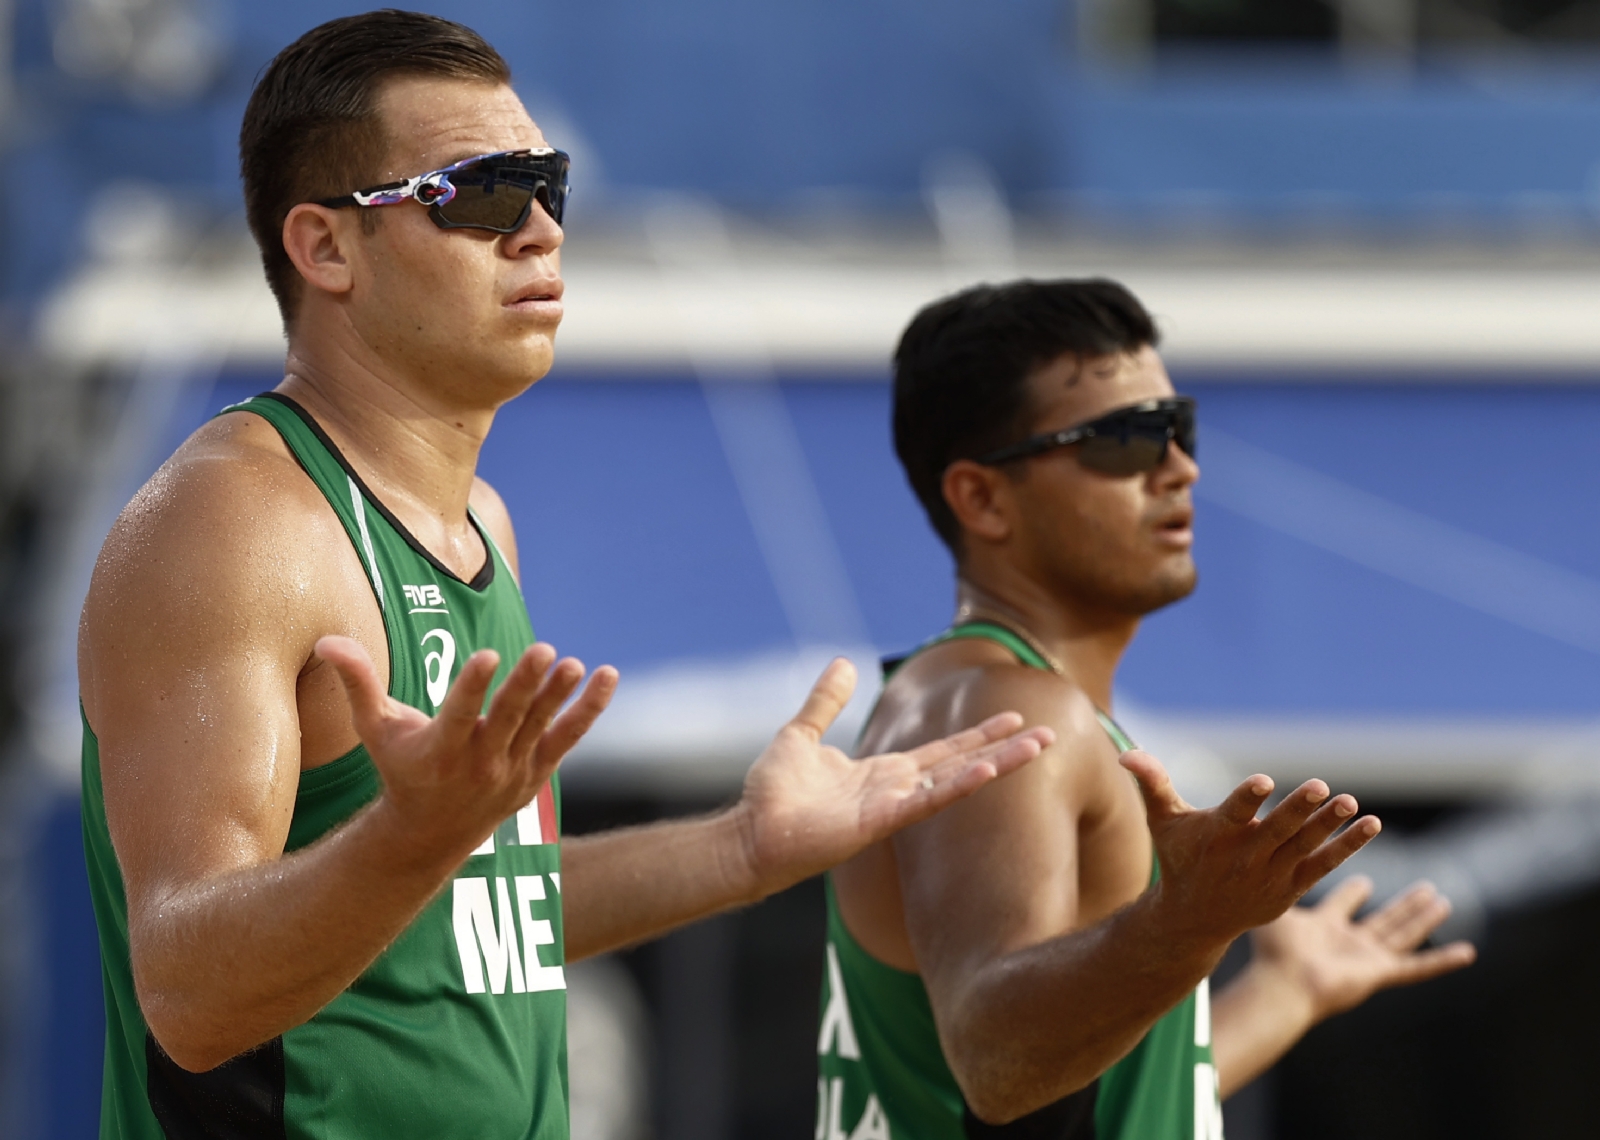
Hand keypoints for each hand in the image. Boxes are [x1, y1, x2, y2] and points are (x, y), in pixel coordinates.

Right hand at [316, 635, 616, 859]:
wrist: (431, 834)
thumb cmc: (401, 769)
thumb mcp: (375, 729)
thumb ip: (357, 682)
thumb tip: (327, 639)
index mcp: (438, 750)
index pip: (458, 715)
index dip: (473, 686)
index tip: (487, 655)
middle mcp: (478, 763)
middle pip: (506, 719)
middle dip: (524, 686)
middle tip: (544, 649)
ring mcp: (511, 771)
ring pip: (539, 727)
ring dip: (559, 696)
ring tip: (575, 664)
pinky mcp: (536, 773)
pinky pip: (567, 737)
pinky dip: (587, 710)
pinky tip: (606, 677)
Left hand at [735, 658, 1053, 894]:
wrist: (751, 834)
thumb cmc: (772, 795)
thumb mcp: (801, 735)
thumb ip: (824, 702)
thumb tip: (841, 663)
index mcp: (883, 772)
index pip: (943, 750)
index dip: (979, 735)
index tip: (1015, 717)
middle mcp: (897, 790)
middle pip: (963, 763)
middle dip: (1005, 749)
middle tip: (1049, 734)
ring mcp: (893, 807)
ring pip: (957, 781)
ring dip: (998, 765)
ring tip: (1037, 748)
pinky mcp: (880, 823)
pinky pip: (927, 802)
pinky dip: (958, 787)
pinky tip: (987, 772)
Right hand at [1120, 751, 1380, 944]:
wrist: (1194, 919)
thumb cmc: (1178, 859)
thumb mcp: (1162, 822)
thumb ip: (1152, 783)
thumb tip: (1125, 752)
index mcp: (1214, 837)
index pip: (1232, 814)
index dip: (1246, 798)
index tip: (1262, 781)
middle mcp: (1243, 858)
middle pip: (1275, 831)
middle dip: (1298, 810)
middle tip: (1320, 786)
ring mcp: (1270, 876)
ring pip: (1304, 847)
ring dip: (1328, 826)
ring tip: (1350, 803)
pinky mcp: (1290, 888)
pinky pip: (1322, 866)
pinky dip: (1346, 847)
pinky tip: (1370, 825)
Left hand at [1250, 876, 1476, 1023]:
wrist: (1283, 982)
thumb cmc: (1271, 949)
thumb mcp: (1277, 907)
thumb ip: (1274, 881)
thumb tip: (1258, 850)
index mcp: (1322, 927)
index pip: (1341, 905)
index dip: (1352, 892)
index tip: (1363, 880)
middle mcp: (1347, 943)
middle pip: (1381, 920)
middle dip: (1402, 904)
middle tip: (1425, 887)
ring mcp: (1365, 959)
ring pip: (1403, 935)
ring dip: (1422, 920)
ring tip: (1442, 901)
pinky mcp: (1379, 974)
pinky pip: (1417, 968)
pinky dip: (1442, 961)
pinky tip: (1467, 953)